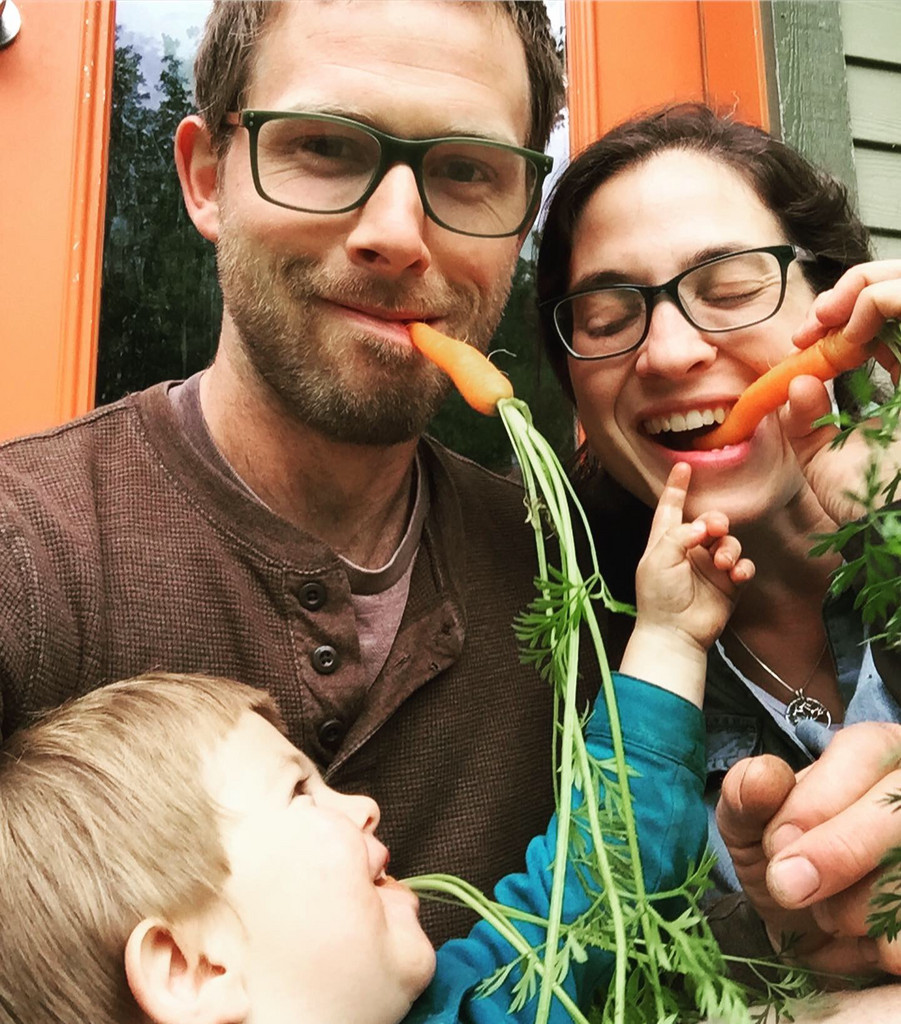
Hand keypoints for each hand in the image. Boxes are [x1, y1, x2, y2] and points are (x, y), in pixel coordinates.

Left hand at [621, 463, 753, 706]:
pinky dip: (742, 567)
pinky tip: (735, 575)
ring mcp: (711, 566)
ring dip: (729, 548)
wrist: (674, 633)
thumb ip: (679, 534)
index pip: (671, 507)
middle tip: (715, 528)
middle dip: (715, 520)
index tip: (683, 466)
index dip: (677, 487)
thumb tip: (703, 525)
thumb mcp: (659, 558)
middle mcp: (690, 549)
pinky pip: (743, 565)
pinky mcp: (729, 583)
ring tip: (722, 564)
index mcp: (666, 540)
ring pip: (730, 541)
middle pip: (710, 521)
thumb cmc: (659, 595)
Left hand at [717, 722, 900, 977]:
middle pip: (897, 807)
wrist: (809, 936)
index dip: (819, 799)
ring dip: (858, 905)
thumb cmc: (786, 862)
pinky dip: (882, 943)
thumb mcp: (751, 826)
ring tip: (827, 912)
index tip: (778, 842)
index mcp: (877, 754)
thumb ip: (745, 796)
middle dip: (839, 851)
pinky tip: (863, 942)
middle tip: (787, 886)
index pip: (865, 750)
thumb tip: (763, 777)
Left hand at [782, 262, 900, 523]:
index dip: (846, 313)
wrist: (889, 528)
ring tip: (834, 317)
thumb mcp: (822, 455)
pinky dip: (886, 299)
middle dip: (860, 287)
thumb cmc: (863, 499)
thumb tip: (800, 382)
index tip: (804, 336)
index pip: (887, 322)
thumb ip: (807, 419)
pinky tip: (860, 322)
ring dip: (872, 288)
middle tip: (820, 316)